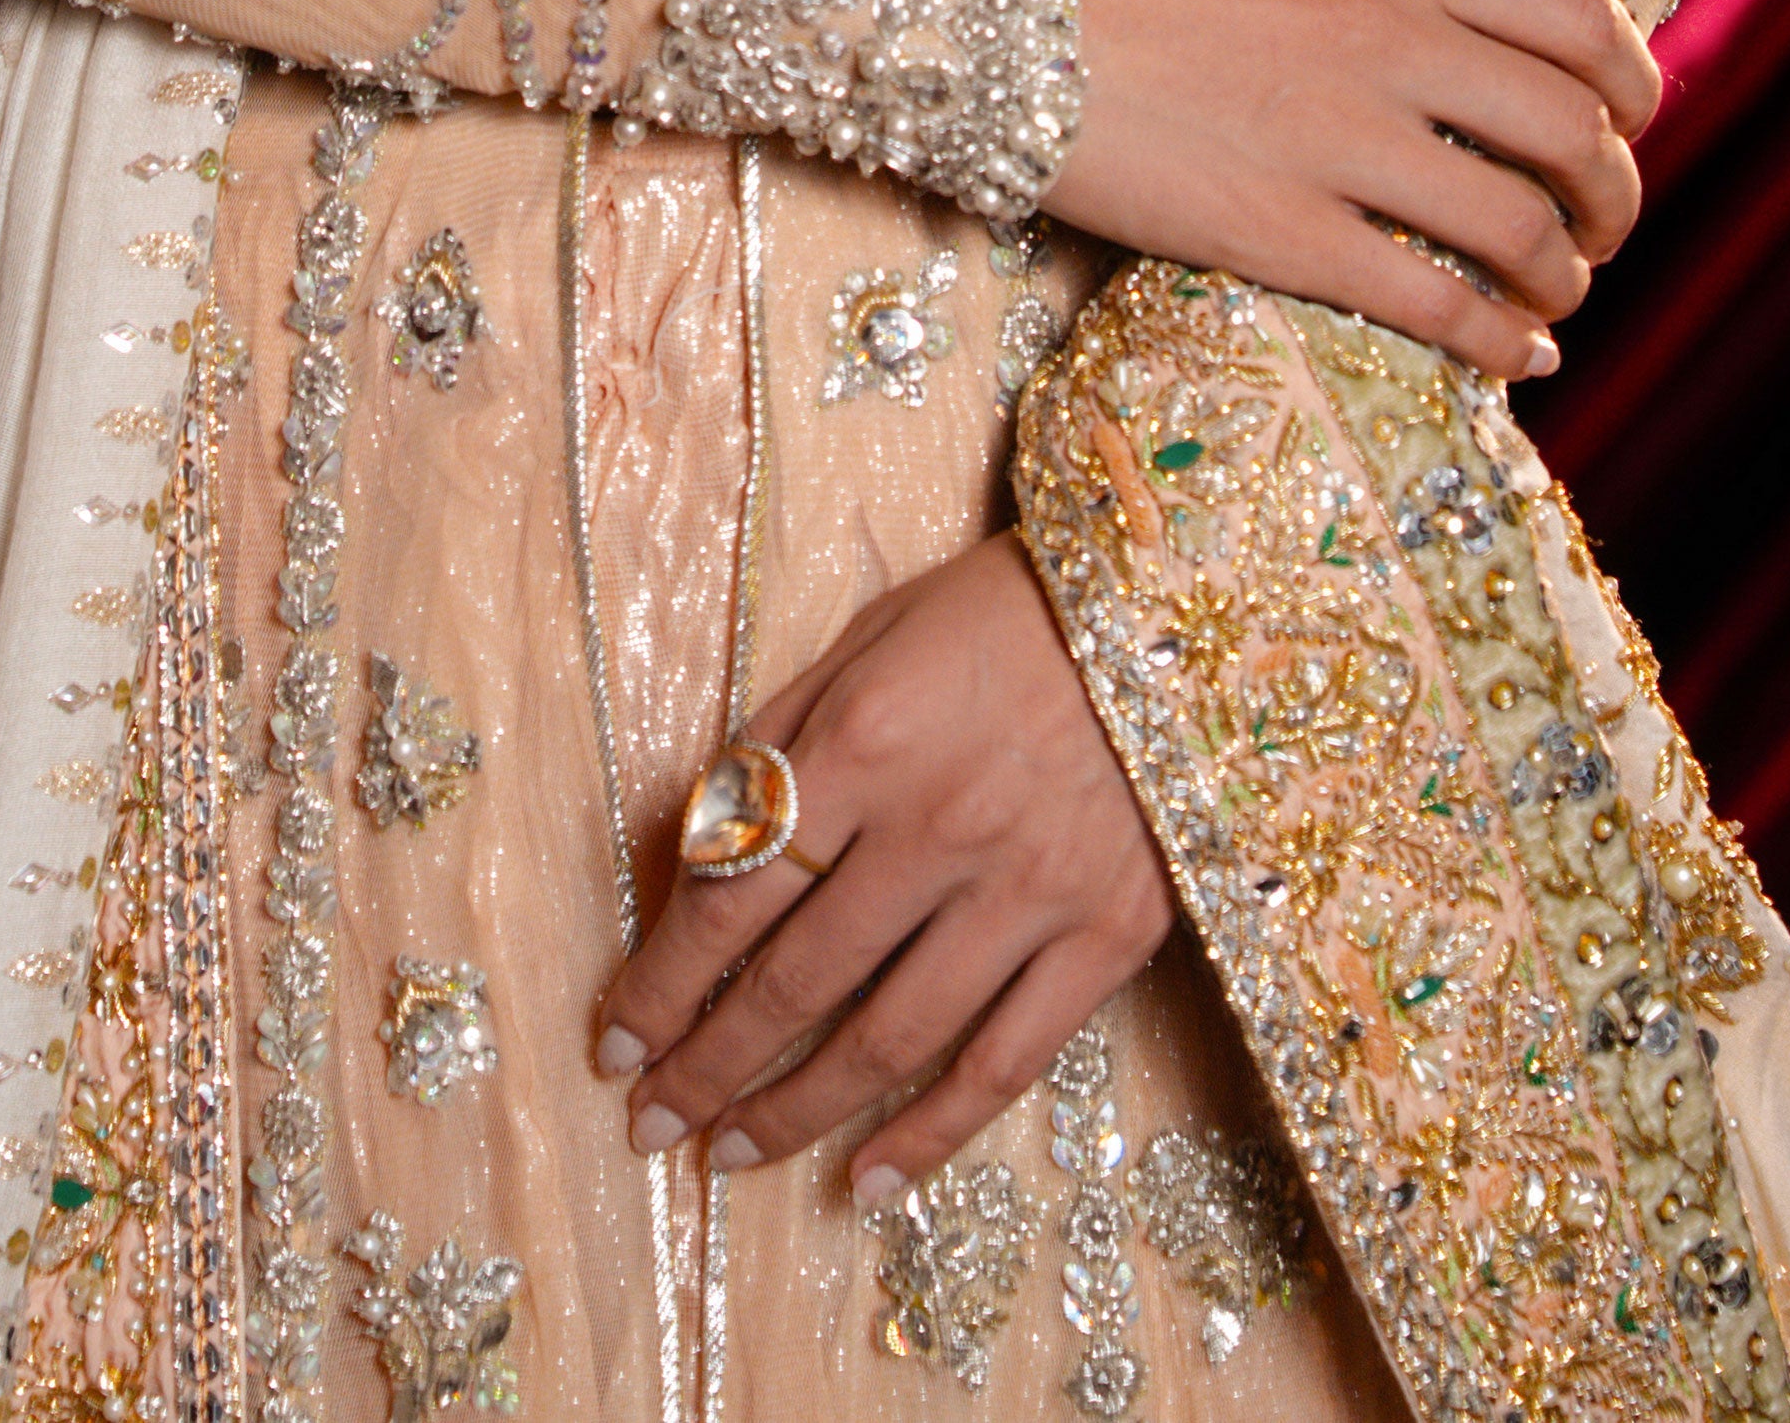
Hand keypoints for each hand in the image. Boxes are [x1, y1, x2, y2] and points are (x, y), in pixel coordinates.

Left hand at [596, 532, 1170, 1202]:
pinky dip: (930, 1136)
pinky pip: (1005, 1063)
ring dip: (795, 1111)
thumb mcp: (869, 636)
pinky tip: (868, 1181)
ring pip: (887, 1038)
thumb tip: (697, 852)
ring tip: (732, 1152)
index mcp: (864, 743)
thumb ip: (779, 740)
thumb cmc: (1001, 614)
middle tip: (653, 1123)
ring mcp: (1029, 890)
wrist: (1171, 607)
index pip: (730, 895)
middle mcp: (939, 826)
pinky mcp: (1108, 935)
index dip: (661, 982)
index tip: (618, 1043)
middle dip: (709, 1064)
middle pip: (795, 981)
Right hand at [1048, 0, 1661, 376]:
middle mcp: (1394, 42)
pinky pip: (1431, 305)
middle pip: (1571, 135)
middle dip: (1615, 195)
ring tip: (1558, 294)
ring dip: (1566, 278)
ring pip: (1518, 230)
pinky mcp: (1287, 233)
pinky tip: (1511, 357)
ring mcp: (1344, 143)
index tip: (1632, 119)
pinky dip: (1496, 342)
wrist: (996, 10)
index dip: (1635, 83)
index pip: (1581, 21)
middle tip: (1602, 222)